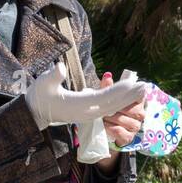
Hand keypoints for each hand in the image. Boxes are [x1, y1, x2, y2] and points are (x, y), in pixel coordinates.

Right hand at [24, 60, 146, 130]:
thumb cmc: (39, 97)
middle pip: (113, 104)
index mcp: (79, 105)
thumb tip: (59, 68)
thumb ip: (52, 76)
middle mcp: (88, 112)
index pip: (103, 98)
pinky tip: (131, 95)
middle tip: (146, 86)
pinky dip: (121, 101)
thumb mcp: (43, 84)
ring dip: (129, 98)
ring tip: (144, 90)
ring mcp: (90, 114)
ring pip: (113, 107)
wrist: (35, 114)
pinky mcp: (90, 113)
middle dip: (130, 95)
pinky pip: (109, 108)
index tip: (132, 83)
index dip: (119, 90)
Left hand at [100, 71, 144, 152]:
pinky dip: (113, 129)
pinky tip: (106, 126)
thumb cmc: (109, 110)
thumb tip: (107, 76)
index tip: (118, 97)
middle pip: (133, 110)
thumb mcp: (108, 98)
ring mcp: (136, 126)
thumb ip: (108, 87)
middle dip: (117, 109)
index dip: (129, 96)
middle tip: (105, 109)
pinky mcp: (129, 138)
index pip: (139, 96)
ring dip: (113, 119)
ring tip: (103, 118)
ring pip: (127, 122)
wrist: (104, 130)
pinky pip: (123, 133)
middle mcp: (140, 113)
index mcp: (138, 101)